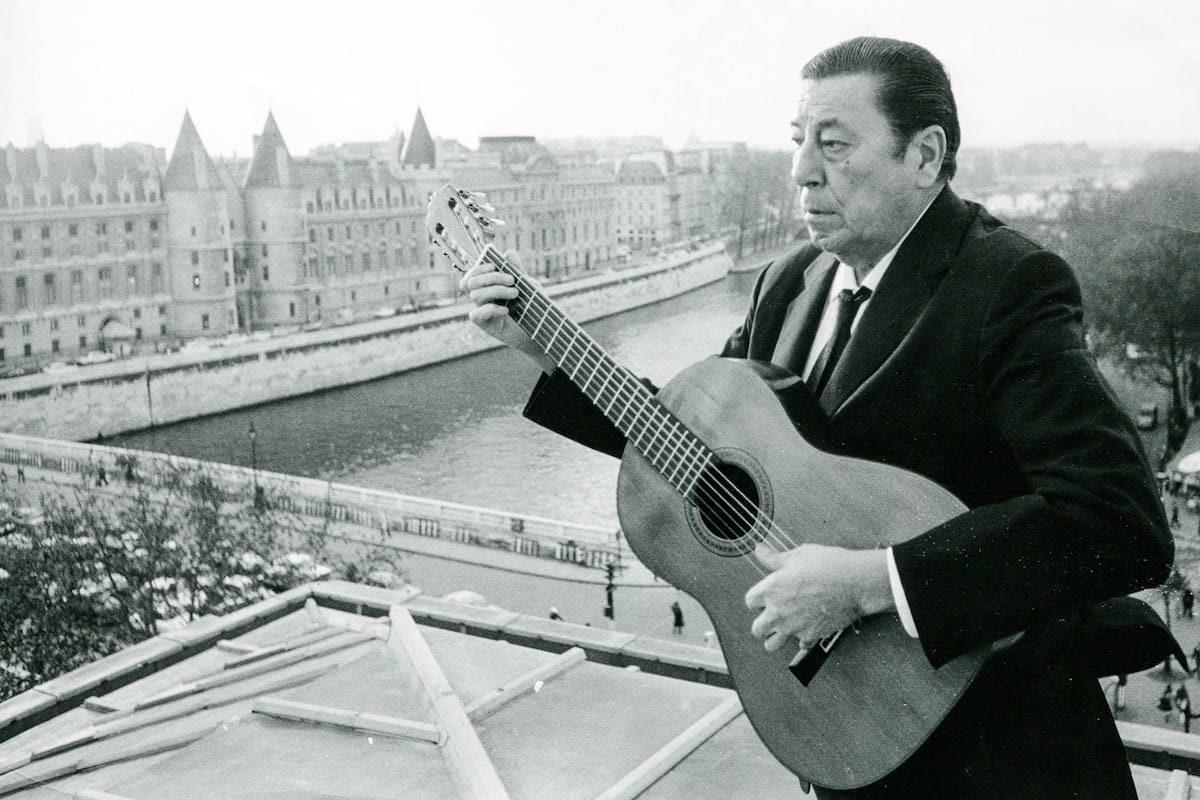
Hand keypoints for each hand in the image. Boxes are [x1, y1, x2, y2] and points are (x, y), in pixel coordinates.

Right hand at [459, 251, 553, 371]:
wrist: (540, 330)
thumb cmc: (533, 307)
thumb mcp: (528, 286)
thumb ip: (517, 270)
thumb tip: (508, 252)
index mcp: (489, 286)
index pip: (472, 274)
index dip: (479, 268)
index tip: (496, 266)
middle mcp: (482, 298)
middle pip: (472, 282)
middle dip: (492, 277)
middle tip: (512, 280)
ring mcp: (482, 311)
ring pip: (475, 295)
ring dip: (496, 290)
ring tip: (516, 294)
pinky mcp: (484, 325)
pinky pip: (475, 314)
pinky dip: (491, 309)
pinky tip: (506, 311)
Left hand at [744, 543, 892, 663]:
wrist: (856, 583)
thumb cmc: (829, 565)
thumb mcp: (799, 555)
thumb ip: (775, 558)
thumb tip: (759, 550)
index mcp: (771, 590)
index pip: (750, 601)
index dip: (757, 598)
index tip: (764, 596)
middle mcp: (778, 612)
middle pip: (756, 629)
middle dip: (761, 623)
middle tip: (770, 615)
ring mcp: (794, 627)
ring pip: (772, 645)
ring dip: (775, 637)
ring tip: (783, 627)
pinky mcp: (811, 636)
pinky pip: (799, 645)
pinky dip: (801, 640)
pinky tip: (806, 628)